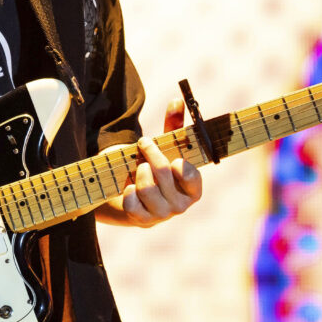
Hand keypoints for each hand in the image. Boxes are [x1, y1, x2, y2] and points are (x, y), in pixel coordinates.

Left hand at [107, 99, 203, 227]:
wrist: (133, 194)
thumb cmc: (155, 168)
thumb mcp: (166, 148)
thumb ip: (174, 126)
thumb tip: (177, 101)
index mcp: (193, 188)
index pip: (192, 177)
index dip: (182, 167)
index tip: (173, 158)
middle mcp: (180, 205)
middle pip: (163, 173)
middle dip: (151, 153)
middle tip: (144, 143)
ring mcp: (161, 215)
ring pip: (147, 188)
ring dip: (139, 171)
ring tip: (138, 167)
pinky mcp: (141, 220)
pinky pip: (132, 202)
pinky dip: (128, 190)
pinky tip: (130, 187)